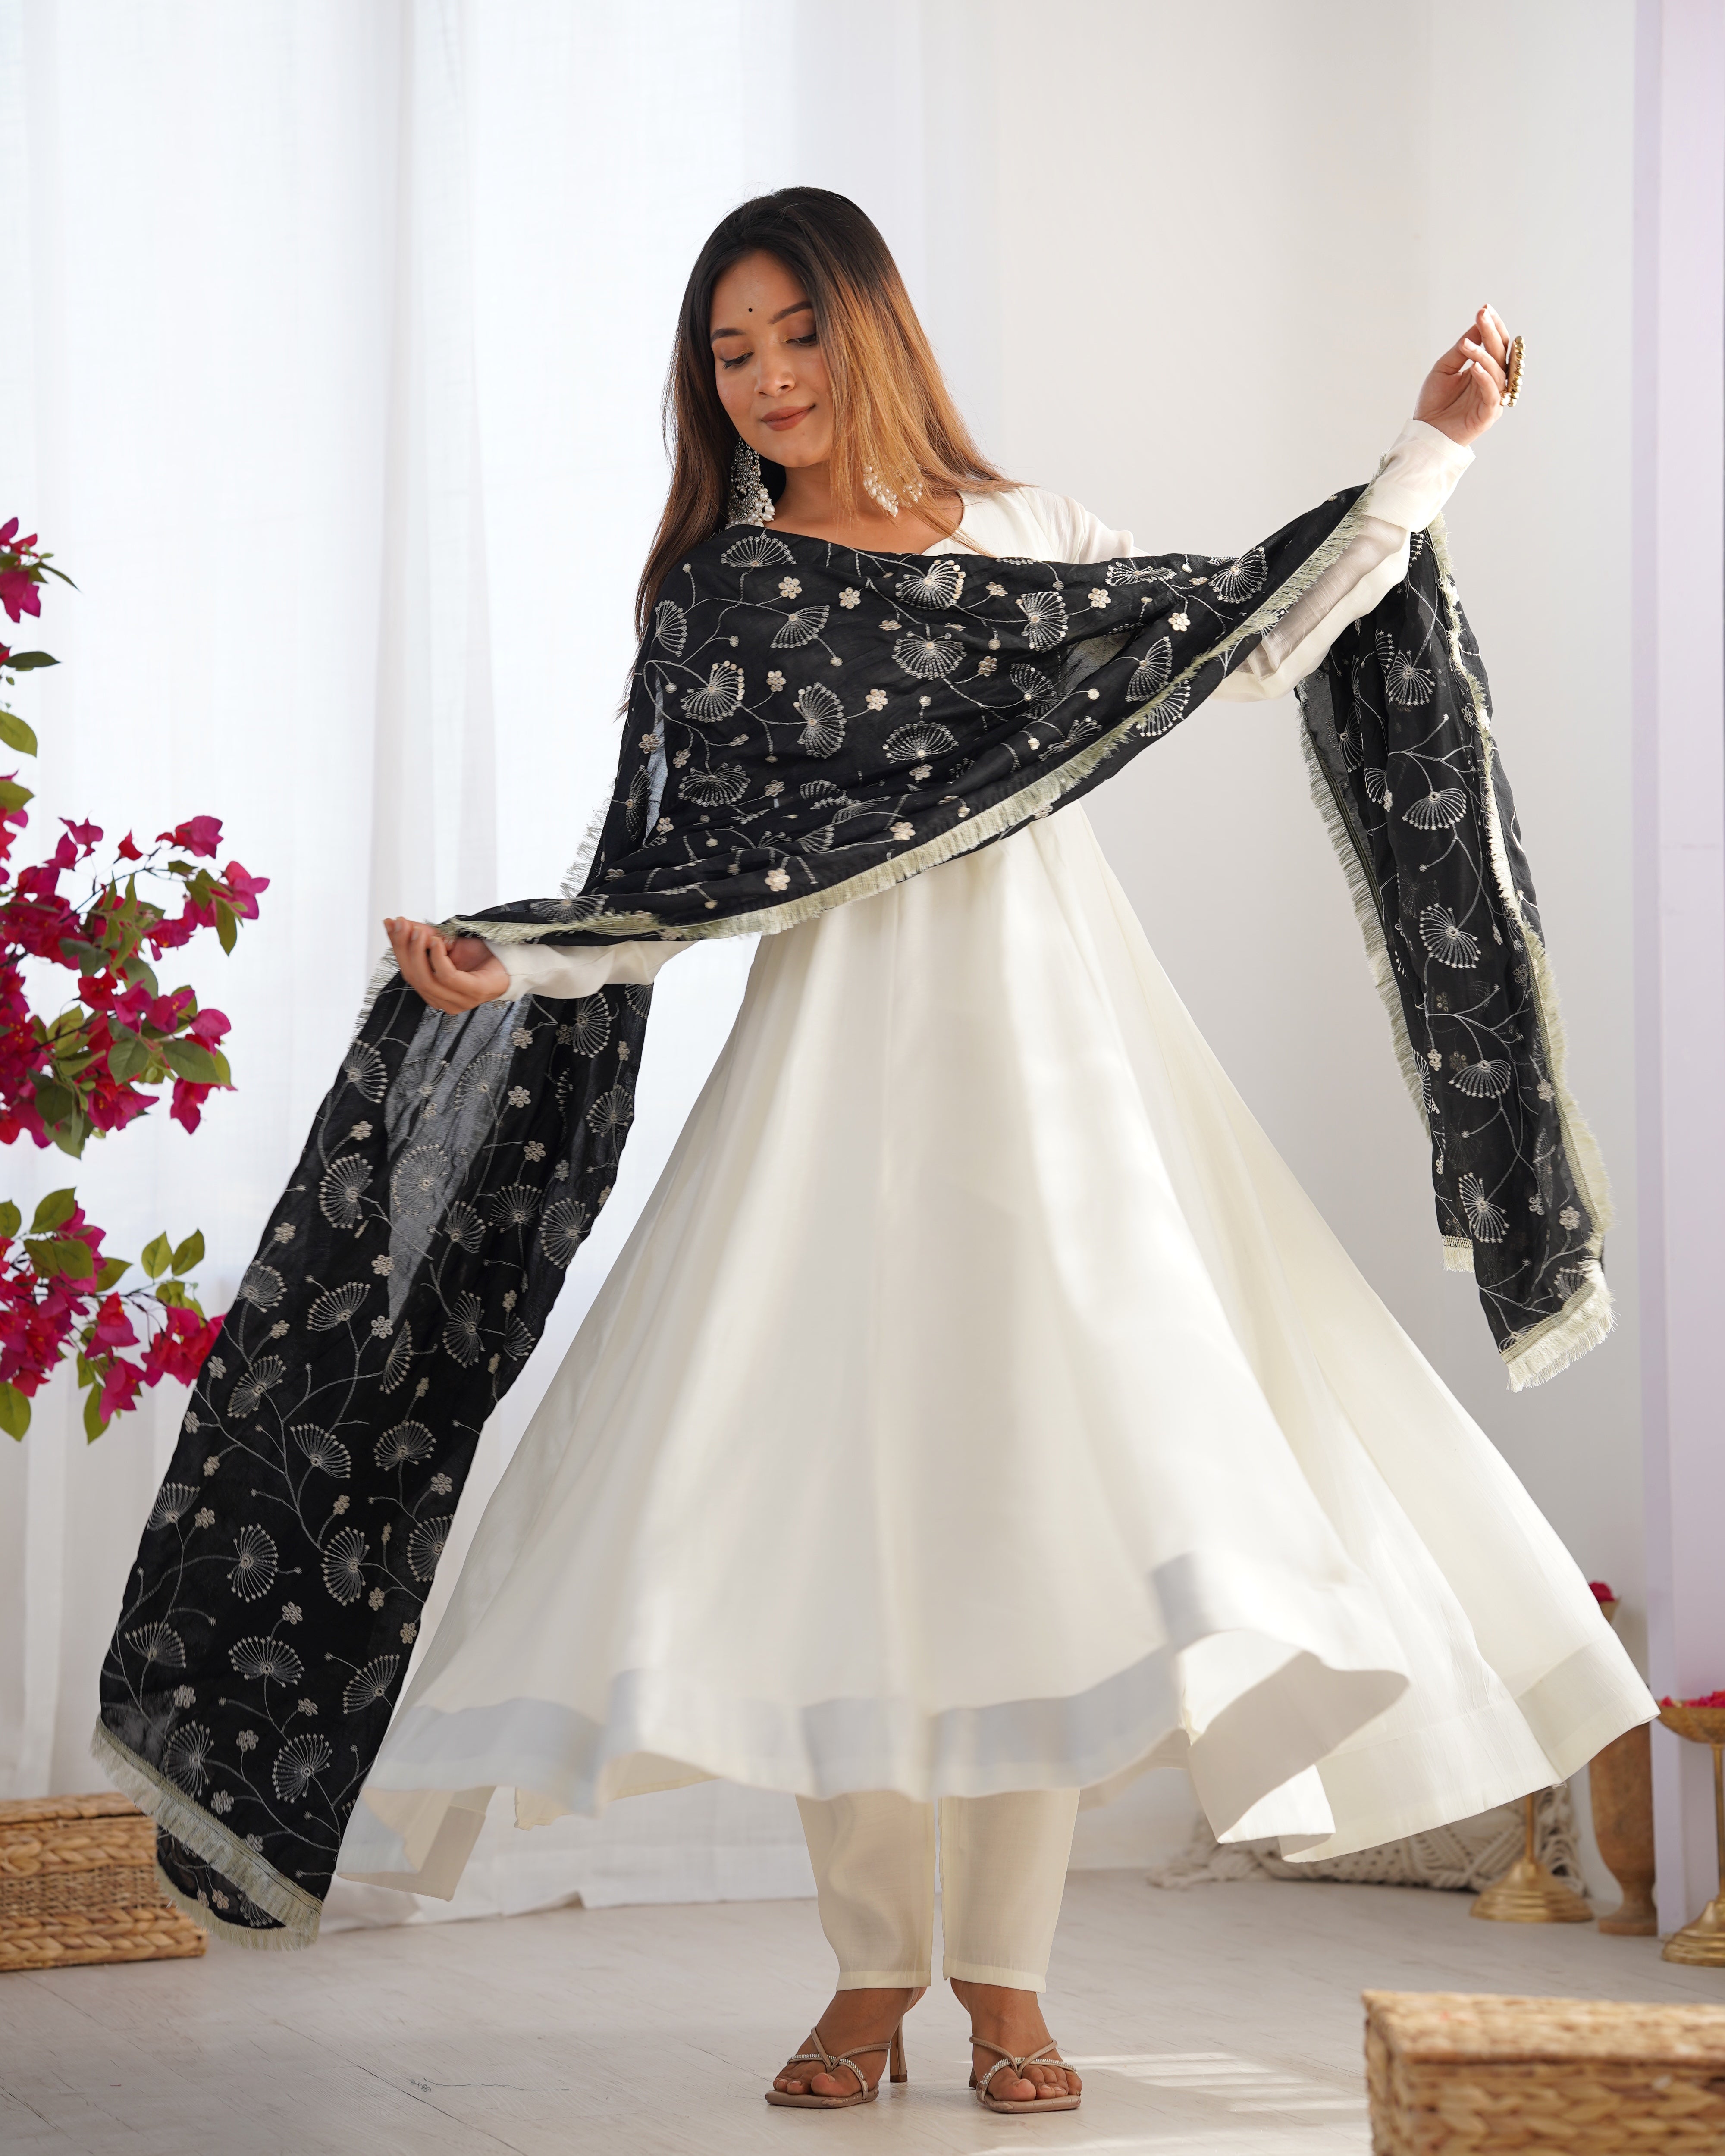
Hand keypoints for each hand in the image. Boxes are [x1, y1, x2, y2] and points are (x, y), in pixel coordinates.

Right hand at [384, 916, 508, 1013]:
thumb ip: (421, 936)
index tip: (392, 923)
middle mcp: (442, 1000)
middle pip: (413, 976)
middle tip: (403, 925)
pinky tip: (437, 942)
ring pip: (426, 979)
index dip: (398, 947)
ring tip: (419, 932)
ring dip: (418, 952)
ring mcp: (457, 1001)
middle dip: (404, 949)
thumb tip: (392, 922)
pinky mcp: (472, 994)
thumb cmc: (477, 955)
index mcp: (433, 991)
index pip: (408, 971)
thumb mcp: (444, 941)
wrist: (509, 960)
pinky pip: (447, 977)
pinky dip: (438, 958)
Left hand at [1416, 303, 1514, 446]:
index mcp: (1484, 370)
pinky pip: (1492, 394)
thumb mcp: (1444, 368)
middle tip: (1482, 315)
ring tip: (1466, 344)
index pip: (1496, 344)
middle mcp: (1493, 382)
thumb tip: (1478, 324)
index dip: (1492, 326)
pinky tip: (1474, 367)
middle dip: (1492, 333)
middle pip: (1500, 354)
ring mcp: (1493, 398)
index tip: (1485, 308)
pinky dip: (1485, 379)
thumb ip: (1462, 349)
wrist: (1425, 433)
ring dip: (1483, 355)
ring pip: (1497, 371)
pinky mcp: (1489, 414)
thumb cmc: (1434, 402)